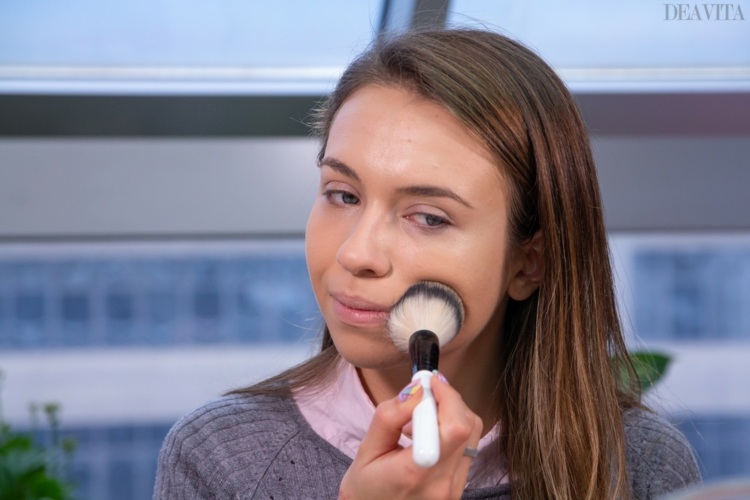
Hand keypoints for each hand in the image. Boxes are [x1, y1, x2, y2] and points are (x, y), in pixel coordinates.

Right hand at [339, 374, 482, 499]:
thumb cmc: (364, 489)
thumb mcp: (365, 450)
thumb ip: (389, 417)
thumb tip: (416, 390)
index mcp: (416, 473)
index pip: (454, 427)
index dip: (445, 396)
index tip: (426, 382)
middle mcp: (443, 483)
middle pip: (468, 425)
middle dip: (448, 400)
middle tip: (423, 395)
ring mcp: (455, 489)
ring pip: (473, 434)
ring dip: (452, 414)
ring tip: (421, 419)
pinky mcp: (460, 488)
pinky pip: (468, 448)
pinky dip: (453, 431)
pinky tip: (428, 435)